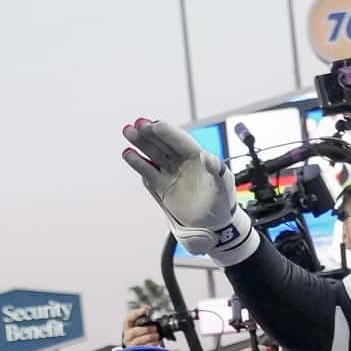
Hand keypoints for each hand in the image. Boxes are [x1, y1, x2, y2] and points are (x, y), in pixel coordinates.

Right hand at [121, 119, 256, 263]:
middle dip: (149, 133)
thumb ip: (216, 170)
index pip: (180, 140)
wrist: (213, 226)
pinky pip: (148, 172)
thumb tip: (207, 156)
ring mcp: (170, 173)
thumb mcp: (222, 185)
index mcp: (197, 156)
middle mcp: (181, 161)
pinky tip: (128, 154)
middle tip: (136, 124)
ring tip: (127, 132)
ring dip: (140, 144)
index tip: (154, 125)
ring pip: (152, 155)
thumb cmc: (222, 202)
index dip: (167, 132)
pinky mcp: (161, 187)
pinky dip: (138, 163)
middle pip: (163, 143)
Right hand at [122, 312, 162, 348]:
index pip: (128, 319)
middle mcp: (127, 337)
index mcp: (127, 328)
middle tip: (154, 328)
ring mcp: (131, 345)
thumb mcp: (139, 328)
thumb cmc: (139, 338)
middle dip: (146, 329)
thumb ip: (142, 319)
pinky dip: (152, 344)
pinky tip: (157, 342)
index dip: (136, 313)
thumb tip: (147, 308)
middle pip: (134, 331)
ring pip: (139, 341)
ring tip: (156, 335)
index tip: (145, 309)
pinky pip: (145, 348)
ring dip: (150, 337)